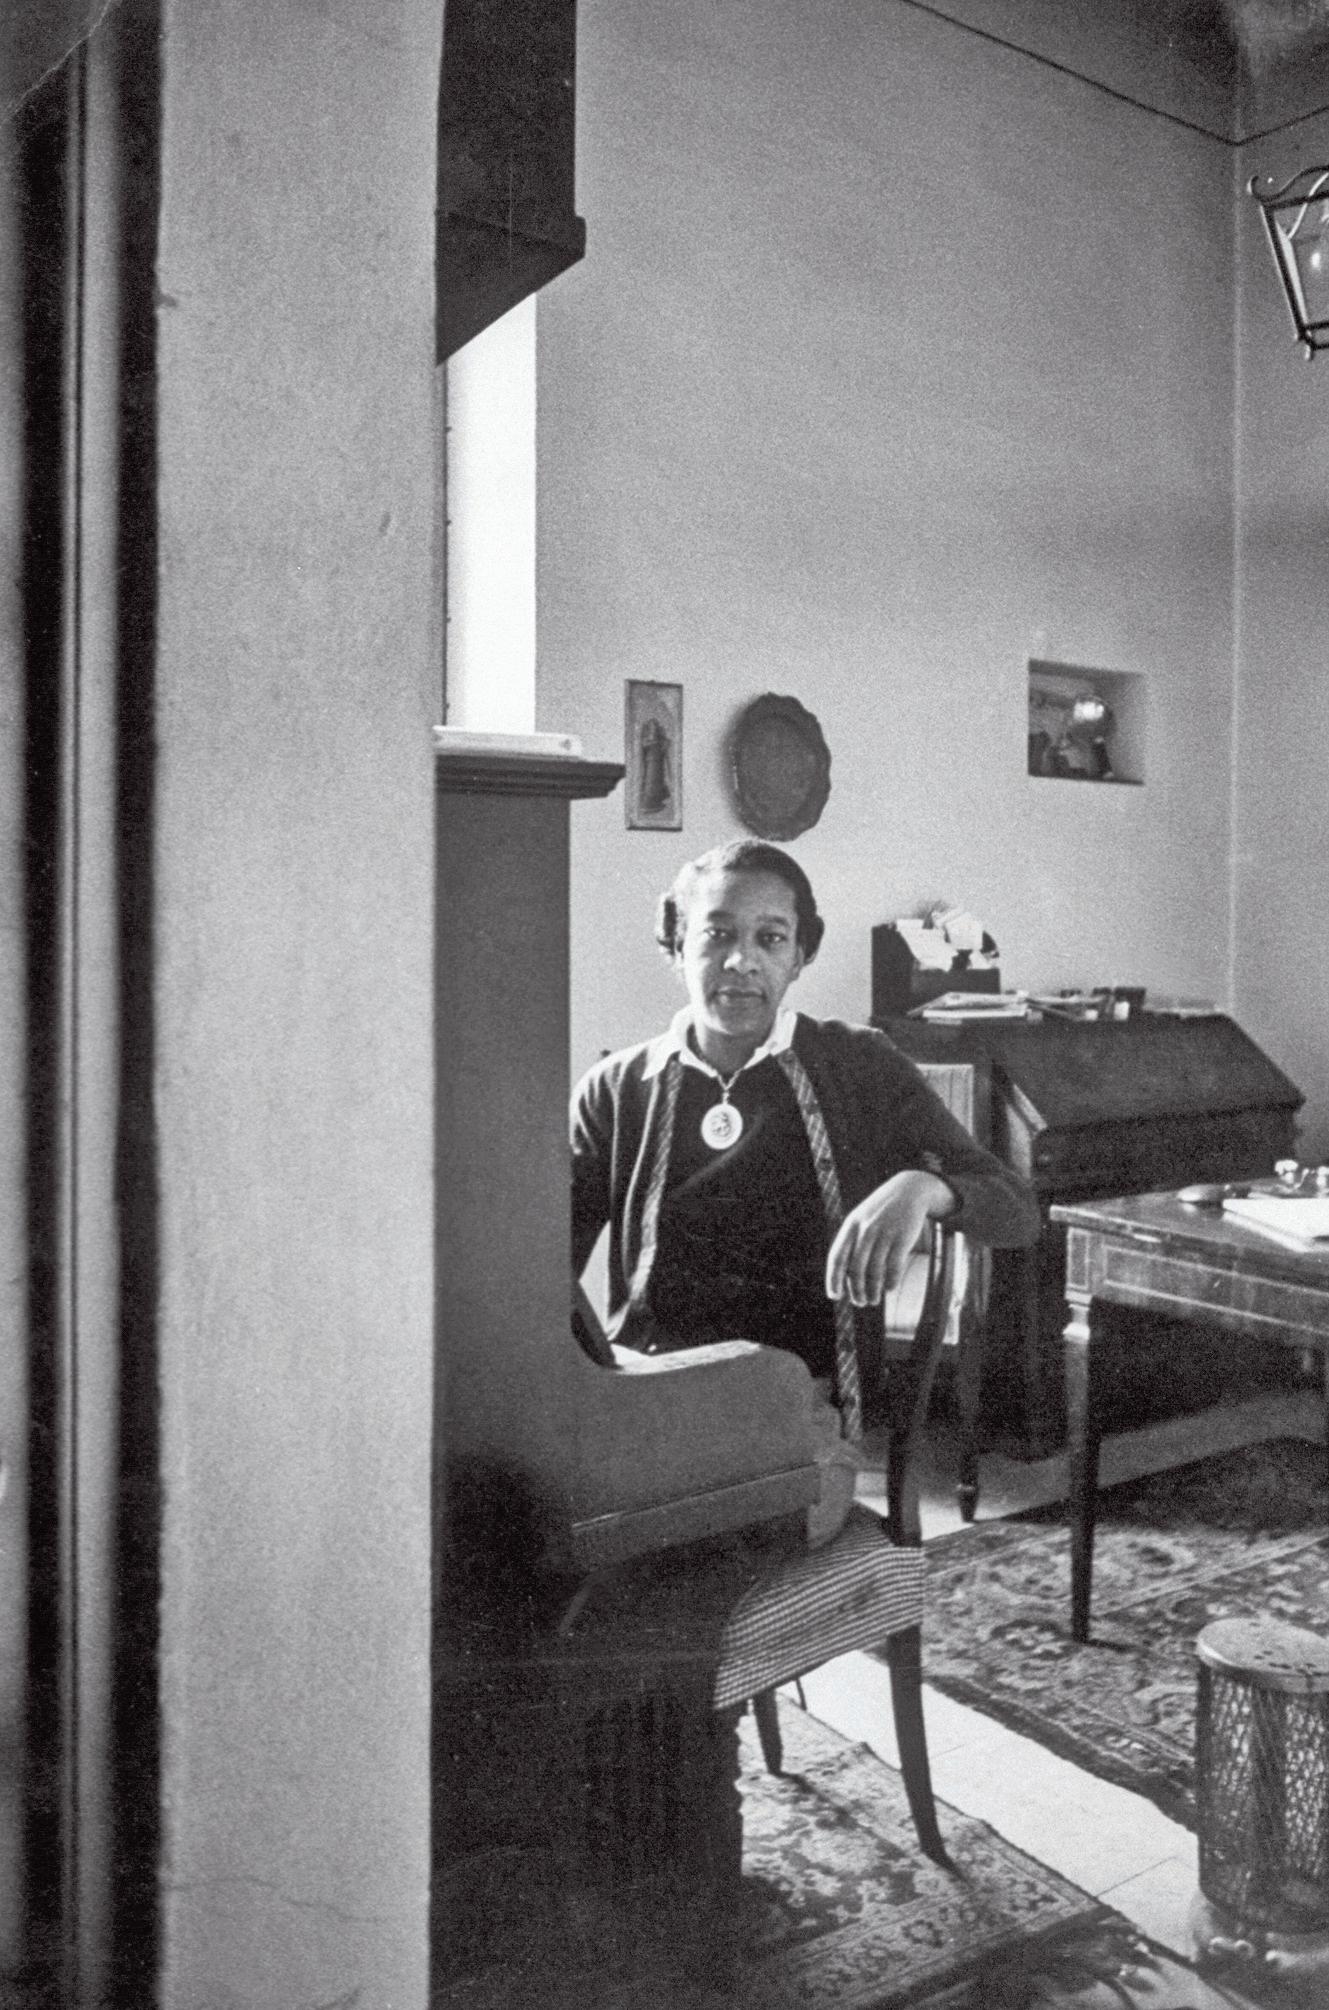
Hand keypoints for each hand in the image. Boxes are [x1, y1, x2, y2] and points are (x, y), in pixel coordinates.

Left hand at [825, 1171, 955, 1307]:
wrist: (909, 1189)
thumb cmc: (882, 1211)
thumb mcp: (862, 1219)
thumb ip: (853, 1242)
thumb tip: (846, 1276)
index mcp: (851, 1226)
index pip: (837, 1257)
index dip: (834, 1279)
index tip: (835, 1296)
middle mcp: (865, 1229)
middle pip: (856, 1269)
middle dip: (857, 1291)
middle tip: (860, 1302)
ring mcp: (884, 1233)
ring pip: (875, 1271)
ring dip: (873, 1291)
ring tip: (874, 1300)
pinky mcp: (903, 1237)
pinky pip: (894, 1266)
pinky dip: (890, 1282)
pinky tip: (889, 1289)